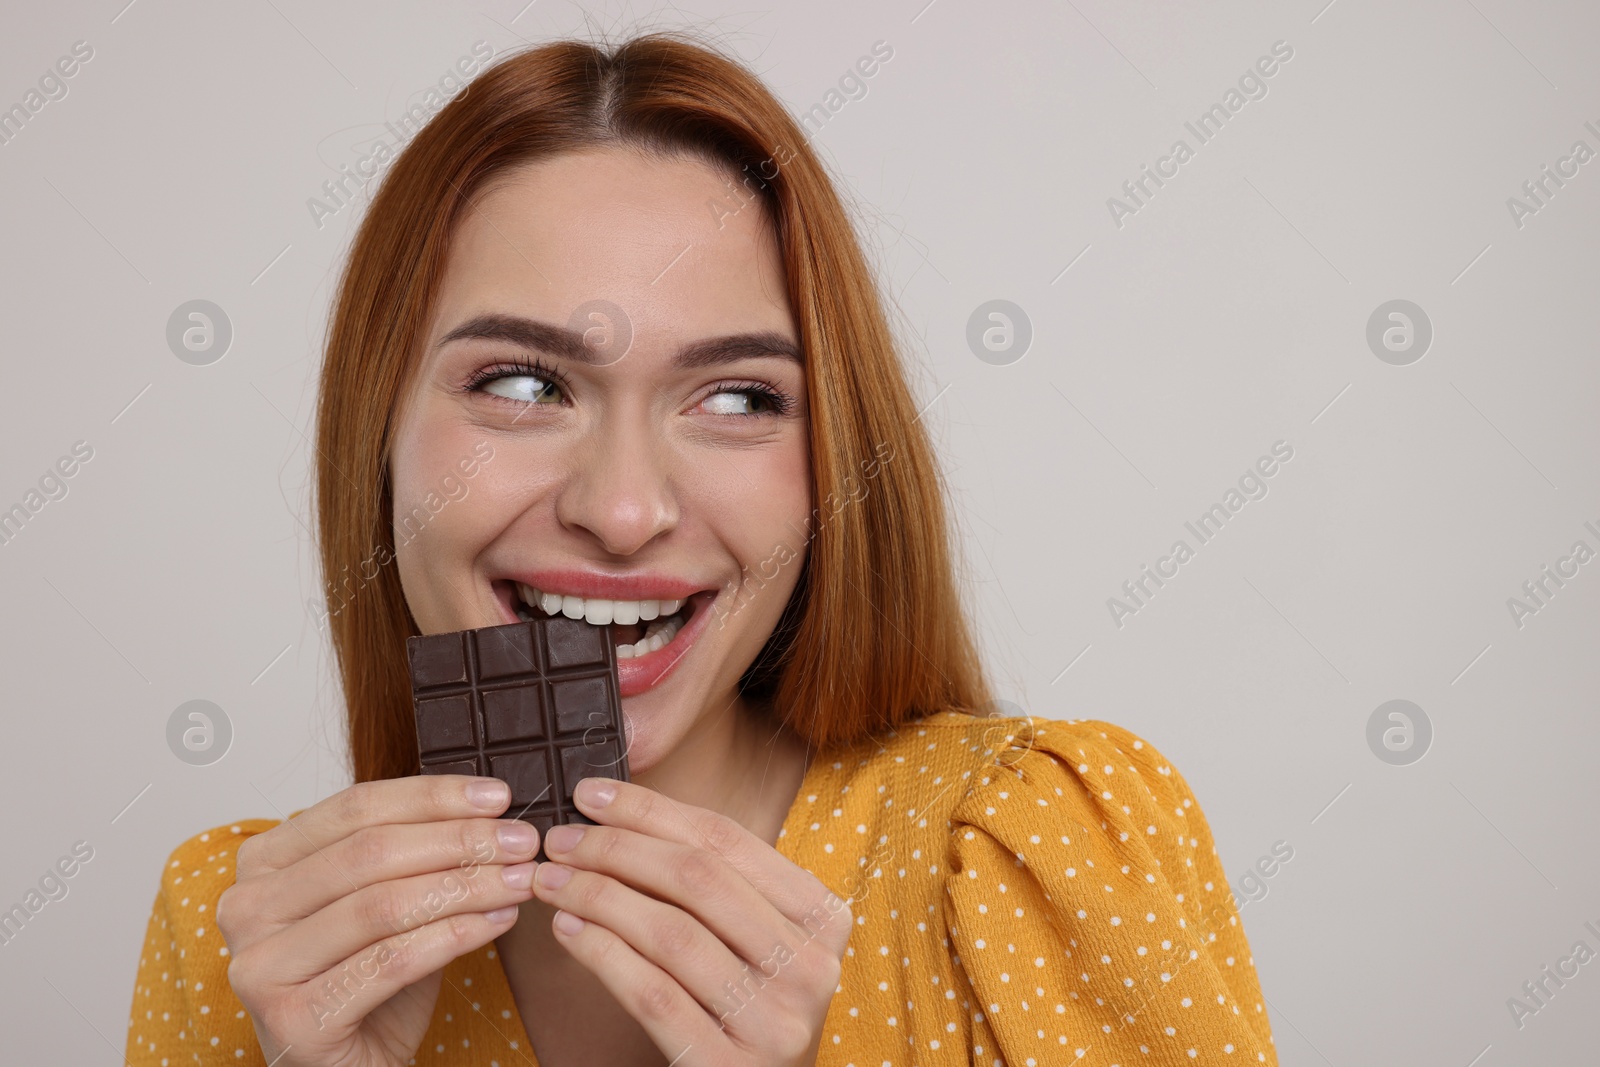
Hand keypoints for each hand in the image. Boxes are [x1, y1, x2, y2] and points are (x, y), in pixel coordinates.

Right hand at [214, 775, 541, 1065]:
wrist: (350, 1066)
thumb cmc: (368, 978)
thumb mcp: (389, 899)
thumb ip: (417, 852)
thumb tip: (492, 810)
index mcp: (263, 861)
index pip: (356, 807)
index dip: (433, 797)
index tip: (498, 797)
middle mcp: (246, 907)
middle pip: (371, 853)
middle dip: (460, 841)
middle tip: (522, 841)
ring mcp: (261, 965)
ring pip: (383, 906)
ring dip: (468, 887)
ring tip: (521, 881)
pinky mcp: (291, 1018)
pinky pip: (391, 962)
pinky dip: (455, 936)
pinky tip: (498, 922)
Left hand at [531, 777, 852, 1066]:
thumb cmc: (747, 1008)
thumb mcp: (756, 941)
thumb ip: (715, 886)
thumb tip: (618, 815)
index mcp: (824, 918)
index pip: (726, 841)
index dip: (651, 811)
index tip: (590, 794)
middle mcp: (812, 966)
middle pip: (698, 880)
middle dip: (616, 849)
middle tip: (559, 840)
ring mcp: (776, 1021)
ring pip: (671, 934)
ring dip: (597, 897)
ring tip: (551, 882)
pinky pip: (653, 995)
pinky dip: (601, 955)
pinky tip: (568, 930)